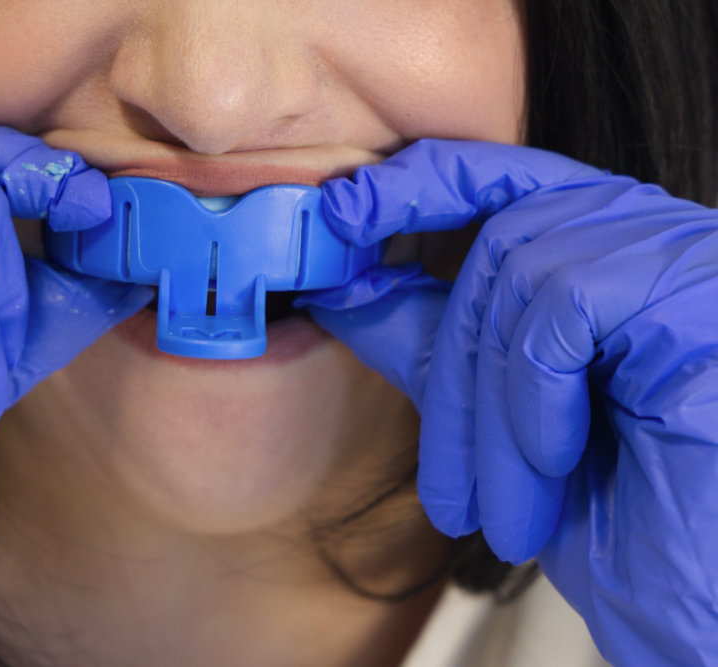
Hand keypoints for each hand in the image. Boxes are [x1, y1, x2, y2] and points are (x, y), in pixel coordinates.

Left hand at [301, 139, 717, 664]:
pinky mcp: (697, 287)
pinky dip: (535, 397)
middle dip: (450, 378)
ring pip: (520, 275)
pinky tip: (557, 462)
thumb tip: (342, 288)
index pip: (497, 175)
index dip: (413, 182)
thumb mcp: (498, 419)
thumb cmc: (622, 512)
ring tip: (502, 509)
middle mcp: (646, 235)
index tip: (338, 212)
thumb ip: (429, 342)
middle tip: (446, 488)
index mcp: (600, 251)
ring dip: (488, 415)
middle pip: (498, 242)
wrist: (706, 589)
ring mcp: (680, 254)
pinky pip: (564, 307)